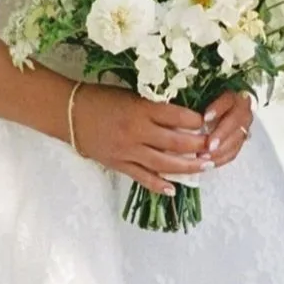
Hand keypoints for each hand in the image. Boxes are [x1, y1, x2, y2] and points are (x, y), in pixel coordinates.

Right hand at [70, 85, 211, 196]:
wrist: (70, 113)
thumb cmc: (102, 98)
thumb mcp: (131, 94)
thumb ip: (154, 105)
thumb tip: (183, 116)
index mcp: (140, 109)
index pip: (176, 116)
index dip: (195, 120)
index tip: (207, 121)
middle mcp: (136, 131)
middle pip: (175, 142)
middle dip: (198, 146)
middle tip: (213, 147)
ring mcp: (127, 151)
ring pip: (163, 164)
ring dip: (186, 167)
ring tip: (204, 167)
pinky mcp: (119, 164)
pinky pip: (142, 177)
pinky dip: (158, 184)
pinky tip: (173, 189)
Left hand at [200, 92, 254, 168]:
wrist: (214, 116)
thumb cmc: (200, 105)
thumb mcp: (197, 101)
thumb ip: (194, 106)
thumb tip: (180, 114)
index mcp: (232, 95)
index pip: (228, 99)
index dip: (218, 109)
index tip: (205, 118)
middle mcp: (242, 109)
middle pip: (236, 121)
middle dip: (222, 134)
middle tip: (209, 145)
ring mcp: (244, 125)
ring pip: (237, 138)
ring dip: (222, 149)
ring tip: (204, 156)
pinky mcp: (240, 141)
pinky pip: (235, 151)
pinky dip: (222, 158)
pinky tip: (209, 163)